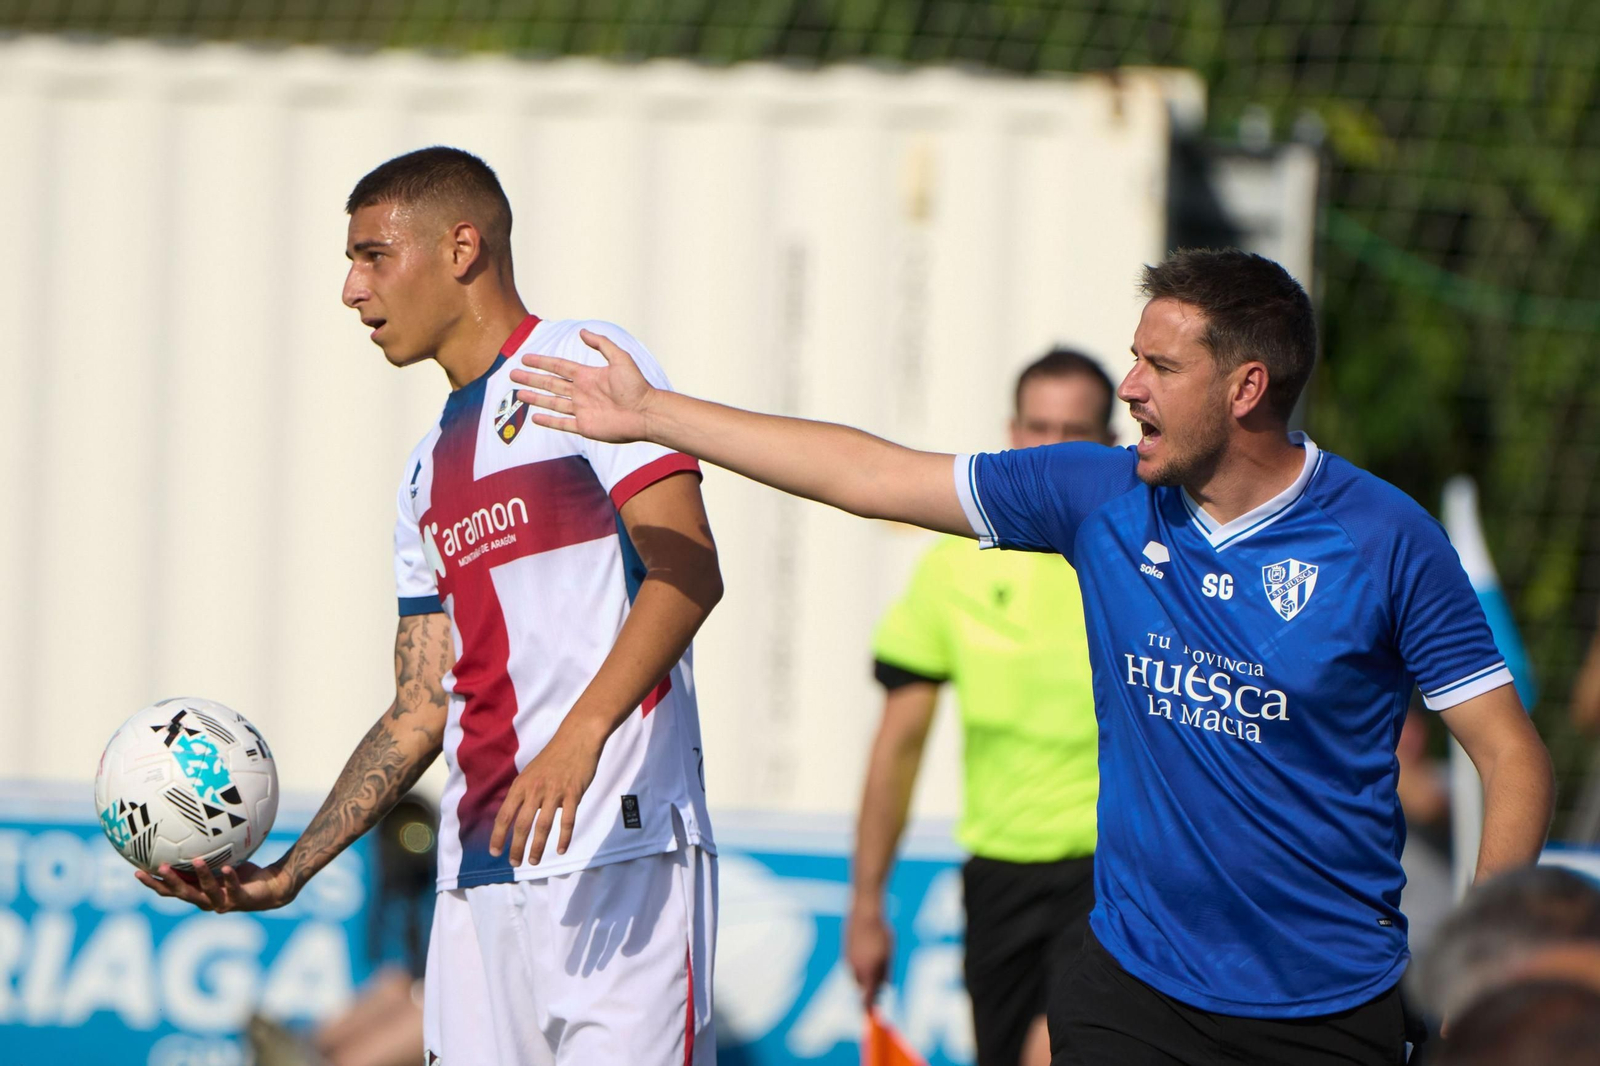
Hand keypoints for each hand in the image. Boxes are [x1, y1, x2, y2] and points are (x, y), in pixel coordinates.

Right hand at [134, 856, 294, 912]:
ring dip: (201, 876)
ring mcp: (222, 902)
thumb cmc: (241, 872)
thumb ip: (204, 851)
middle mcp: (205, 900)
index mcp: (196, 891)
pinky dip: (229, 879)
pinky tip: (228, 869)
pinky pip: (233, 888)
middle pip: (181, 893)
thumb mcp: (220, 860)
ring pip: (207, 891)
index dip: (152, 882)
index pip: (169, 889)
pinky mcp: (240, 900)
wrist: (271, 888)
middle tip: (158, 867)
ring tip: (198, 861)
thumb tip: (191, 825)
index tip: (135, 871)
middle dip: (169, 882)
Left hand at [489, 719, 604, 864]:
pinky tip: (561, 849)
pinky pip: (568, 820)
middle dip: (516, 847)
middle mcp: (535, 790)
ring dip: (537, 847)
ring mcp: (555, 792)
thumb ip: (523, 793)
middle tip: (514, 863)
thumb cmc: (553, 757)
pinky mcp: (573, 793)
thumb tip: (514, 815)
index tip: (495, 852)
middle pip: (521, 824)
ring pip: (543, 826)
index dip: (498, 836)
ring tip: (534, 861)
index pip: (504, 815)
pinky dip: (564, 837)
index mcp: (521, 785)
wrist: (577, 738)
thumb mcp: (531, 772)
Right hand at [509, 329, 655, 443]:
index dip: (542, 362)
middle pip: (551, 384)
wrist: (646, 413)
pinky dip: (549, 421)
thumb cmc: (636, 386)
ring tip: (518, 394)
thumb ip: (601, 344)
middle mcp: (582, 392)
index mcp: (588, 376)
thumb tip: (582, 332)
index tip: (525, 358)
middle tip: (513, 375)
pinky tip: (535, 418)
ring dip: (535, 398)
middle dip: (532, 379)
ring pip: (552, 403)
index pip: (559, 367)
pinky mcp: (585, 427)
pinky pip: (562, 423)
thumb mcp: (620, 358)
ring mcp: (582, 410)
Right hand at [845, 898, 894, 1008]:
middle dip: (870, 990)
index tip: (871, 1016)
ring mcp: (848, 959)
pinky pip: (852, 965)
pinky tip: (869, 953)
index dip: (869, 1009)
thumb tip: (886, 987)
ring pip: (857, 975)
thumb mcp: (889, 954)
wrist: (865, 911)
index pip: (867, 998)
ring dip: (866, 976)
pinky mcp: (845, 950)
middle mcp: (855, 968)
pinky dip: (860, 966)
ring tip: (877, 965)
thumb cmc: (881, 932)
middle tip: (881, 990)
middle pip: (862, 987)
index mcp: (867, 972)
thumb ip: (886, 973)